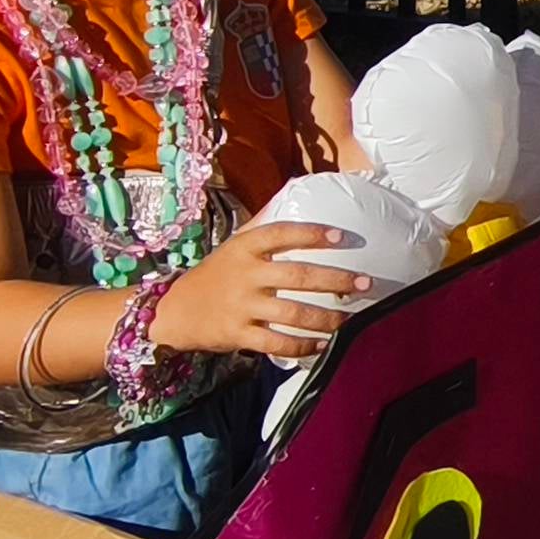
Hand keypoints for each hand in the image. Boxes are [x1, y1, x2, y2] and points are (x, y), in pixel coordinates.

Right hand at [144, 222, 361, 356]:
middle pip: (298, 276)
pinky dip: (303, 346)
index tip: (342, 237)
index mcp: (245, 248)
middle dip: (336, 280)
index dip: (313, 234)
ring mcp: (242, 306)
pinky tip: (324, 344)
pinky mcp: (238, 334)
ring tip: (350, 319)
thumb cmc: (215, 275)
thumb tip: (296, 192)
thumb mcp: (234, 245)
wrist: (174, 311)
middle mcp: (245, 275)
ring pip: (293, 314)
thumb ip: (263, 227)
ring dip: (326, 318)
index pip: (282, 234)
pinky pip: (277, 343)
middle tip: (365, 284)